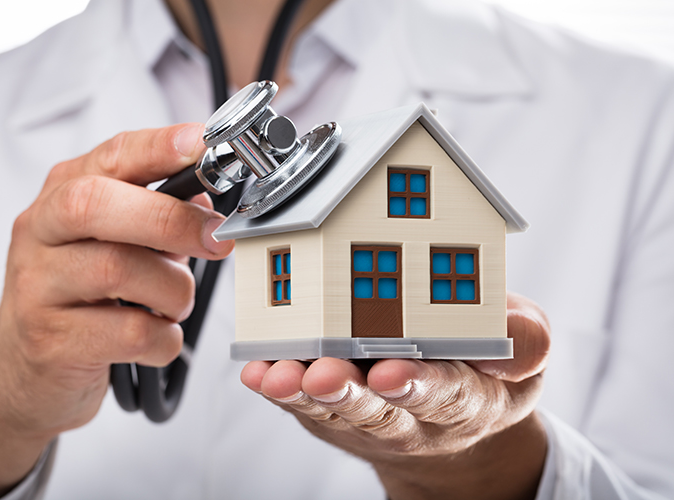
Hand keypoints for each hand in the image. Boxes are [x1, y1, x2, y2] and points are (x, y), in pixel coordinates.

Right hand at [0, 124, 232, 499]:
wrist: (20, 368)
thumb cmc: (79, 296)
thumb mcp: (110, 243)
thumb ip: (154, 216)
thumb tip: (208, 202)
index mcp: (63, 195)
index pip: (111, 156)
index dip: (159, 147)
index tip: (203, 144)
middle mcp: (41, 232)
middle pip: (97, 205)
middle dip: (169, 219)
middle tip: (216, 239)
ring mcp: (38, 286)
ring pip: (118, 270)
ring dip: (173, 290)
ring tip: (175, 303)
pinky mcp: (51, 340)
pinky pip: (130, 333)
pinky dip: (164, 337)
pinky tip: (159, 336)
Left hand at [241, 292, 550, 499]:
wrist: (448, 415)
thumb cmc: (484, 367)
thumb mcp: (524, 351)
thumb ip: (526, 342)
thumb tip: (502, 346)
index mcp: (468, 397)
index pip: (446, 394)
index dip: (419, 384)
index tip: (392, 372)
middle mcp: (413, 415)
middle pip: (378, 410)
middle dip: (349, 392)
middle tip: (322, 374)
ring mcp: (368, 416)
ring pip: (333, 409)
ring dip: (303, 394)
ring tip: (278, 376)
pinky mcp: (334, 412)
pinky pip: (304, 404)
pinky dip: (279, 390)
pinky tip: (258, 372)